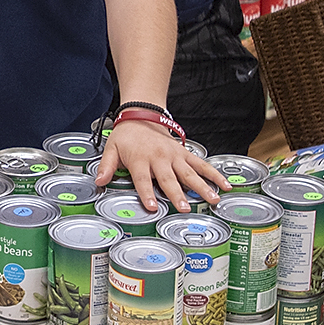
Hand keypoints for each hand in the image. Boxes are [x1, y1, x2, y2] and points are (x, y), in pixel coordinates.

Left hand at [95, 122, 227, 213]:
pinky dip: (214, 173)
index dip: (147, 194)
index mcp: (140, 159)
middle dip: (177, 194)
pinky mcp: (184, 153)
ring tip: (212, 199)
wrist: (141, 116)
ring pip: (190, 173)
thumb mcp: (111, 149)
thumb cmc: (126, 136)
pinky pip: (201, 164)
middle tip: (184, 208)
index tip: (153, 207)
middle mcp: (159, 158)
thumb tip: (99, 182)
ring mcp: (174, 156)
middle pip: (169, 179)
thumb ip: (106, 167)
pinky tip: (224, 184)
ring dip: (202, 187)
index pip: (143, 180)